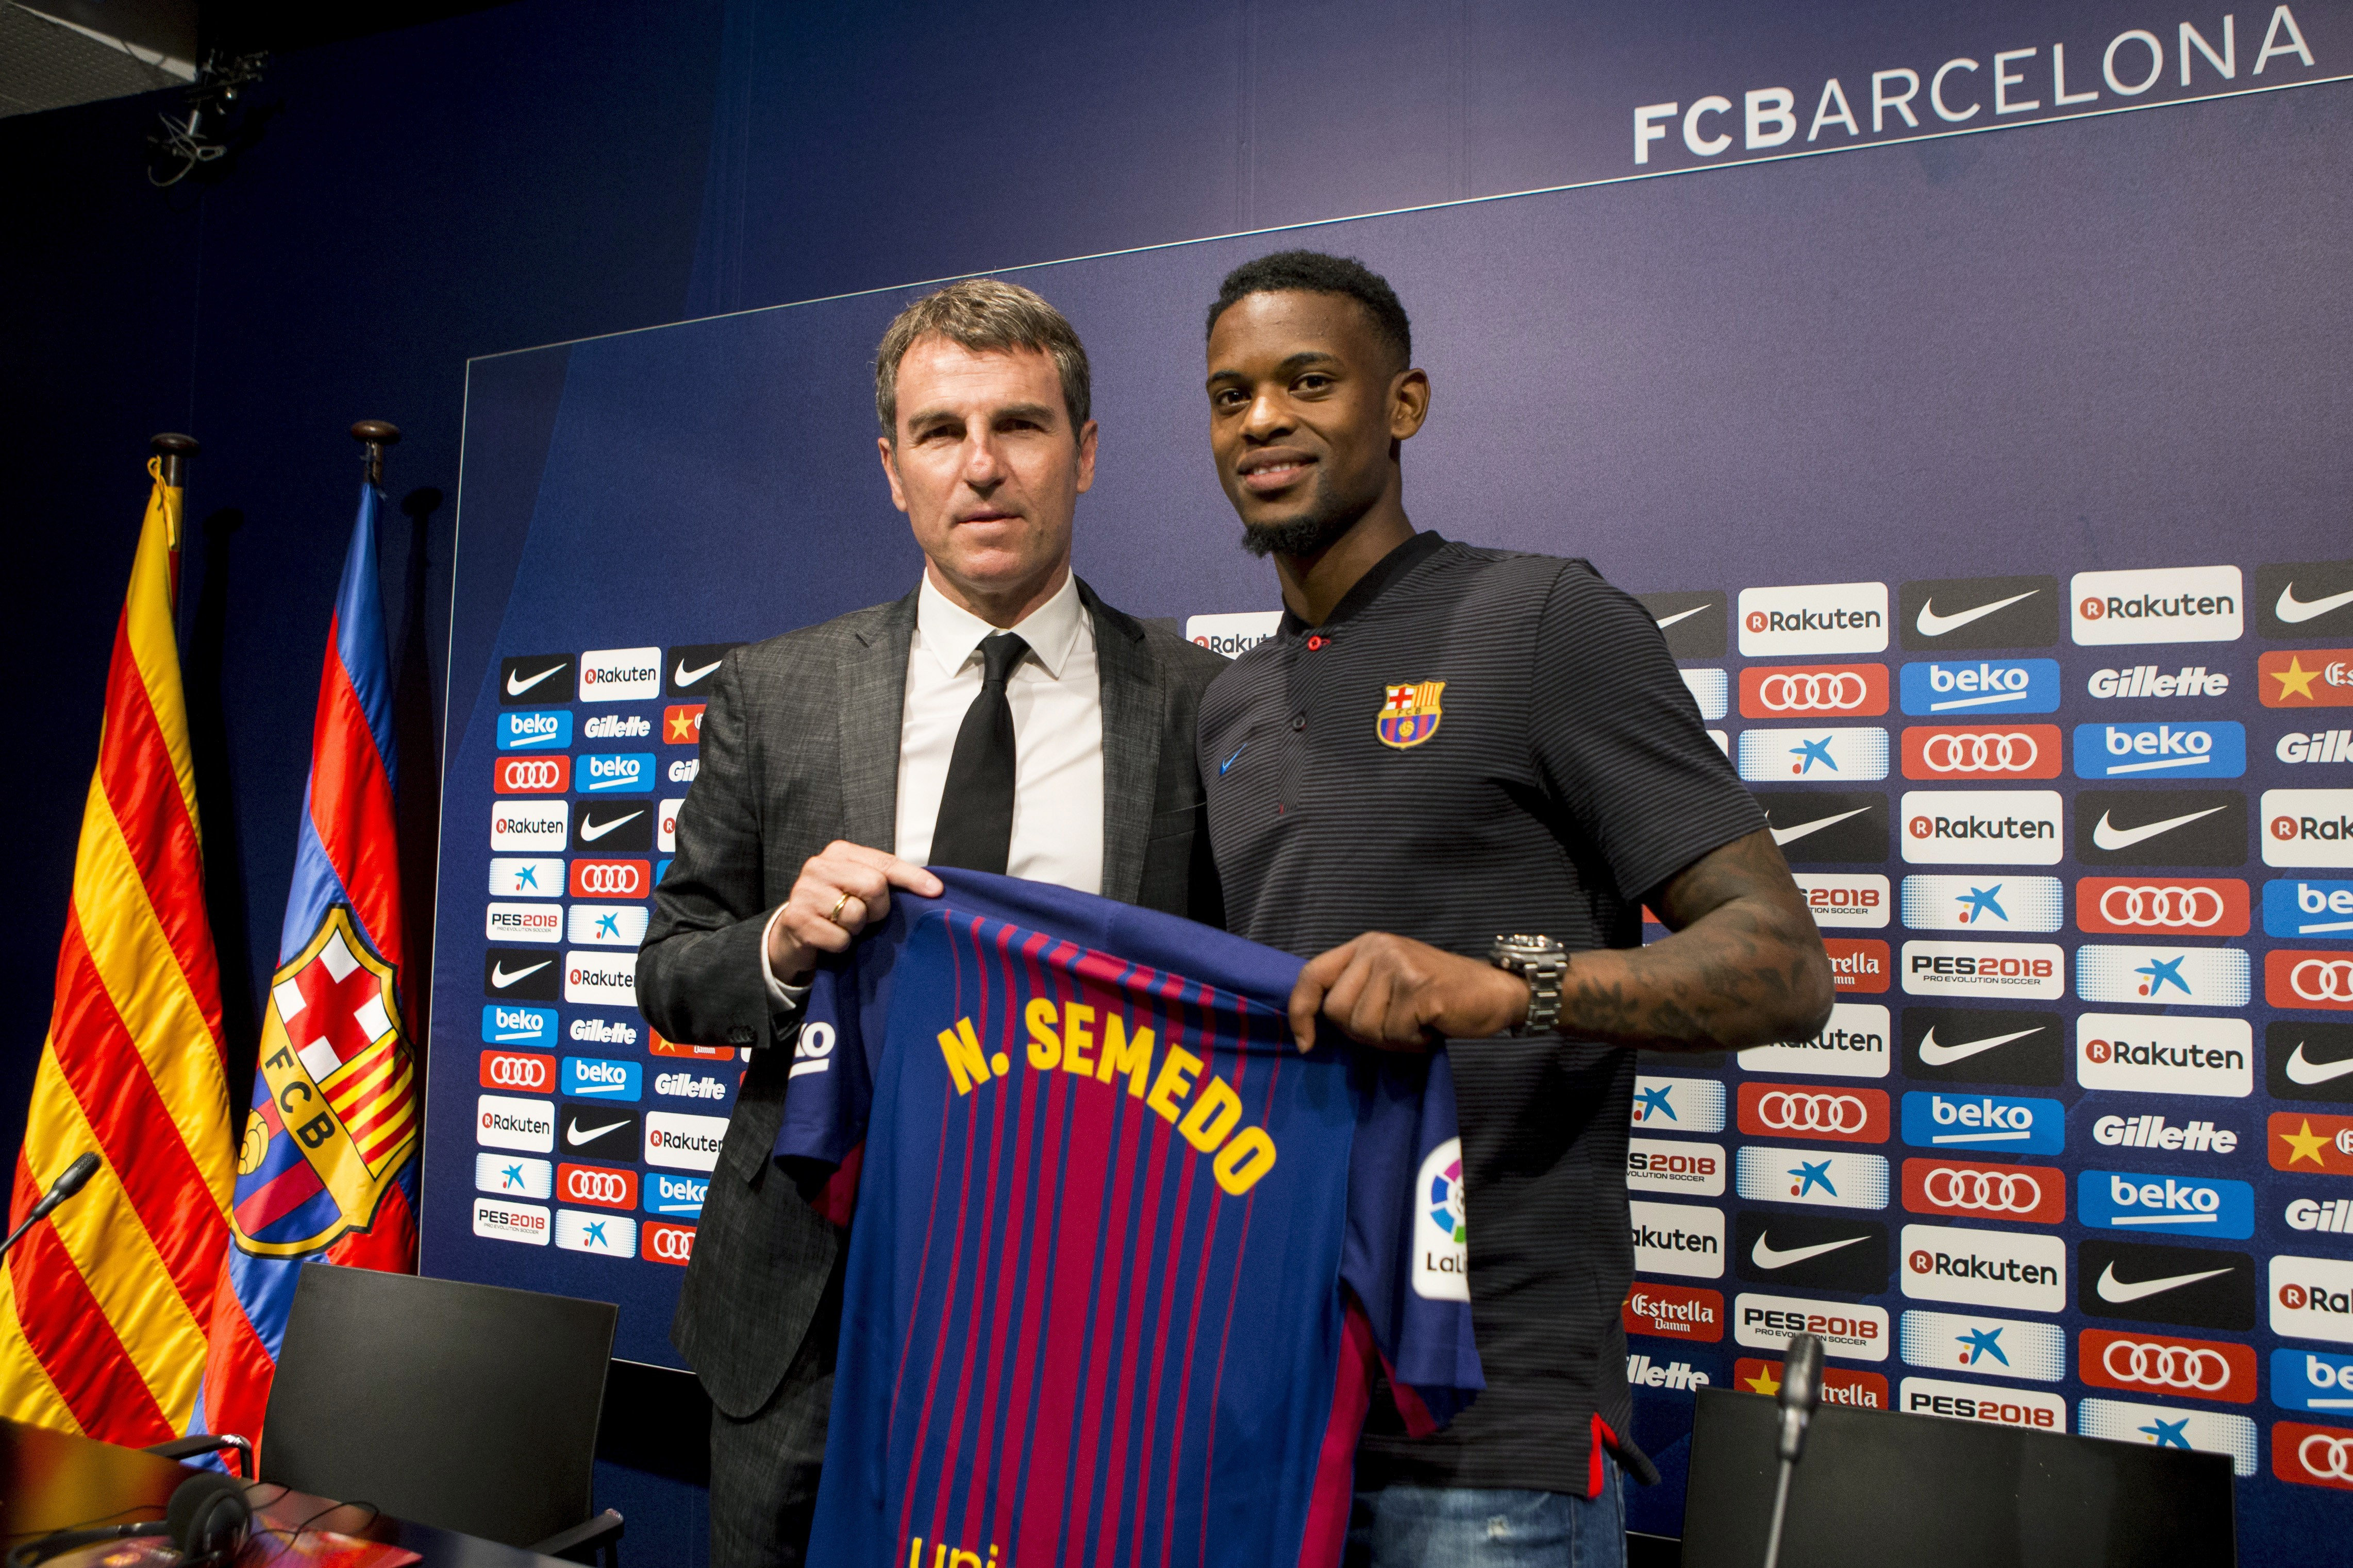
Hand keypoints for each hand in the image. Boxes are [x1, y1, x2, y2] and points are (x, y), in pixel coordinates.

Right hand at [768, 843, 941, 983]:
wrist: (796, 931)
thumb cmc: (837, 907)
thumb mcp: (859, 886)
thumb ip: (886, 881)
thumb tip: (932, 889)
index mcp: (840, 852)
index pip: (885, 863)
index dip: (912, 878)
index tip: (936, 891)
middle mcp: (819, 866)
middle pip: (873, 886)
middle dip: (878, 909)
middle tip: (868, 916)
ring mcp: (804, 891)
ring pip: (855, 914)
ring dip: (857, 928)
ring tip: (845, 925)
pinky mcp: (797, 919)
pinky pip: (840, 938)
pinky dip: (842, 944)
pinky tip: (831, 936)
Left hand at [1288, 932, 1527, 1052]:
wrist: (1496, 992)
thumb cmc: (1440, 996)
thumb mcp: (1390, 983)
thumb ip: (1357, 993)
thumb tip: (1312, 1026)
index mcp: (1365, 946)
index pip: (1312, 975)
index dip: (1301, 1011)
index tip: (1306, 1044)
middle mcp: (1378, 949)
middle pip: (1337, 1010)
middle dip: (1363, 1033)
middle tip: (1397, 1027)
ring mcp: (1398, 966)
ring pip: (1365, 1027)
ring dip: (1392, 1039)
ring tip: (1418, 1025)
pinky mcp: (1420, 988)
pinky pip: (1395, 1032)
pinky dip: (1413, 1042)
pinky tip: (1432, 1028)